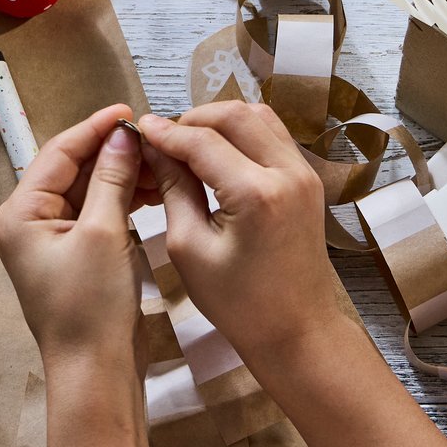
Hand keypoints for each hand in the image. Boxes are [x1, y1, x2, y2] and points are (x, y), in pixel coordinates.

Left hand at [0, 104, 145, 364]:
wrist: (96, 371)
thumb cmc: (91, 308)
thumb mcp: (103, 234)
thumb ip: (111, 179)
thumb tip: (123, 135)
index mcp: (21, 214)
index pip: (58, 153)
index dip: (95, 128)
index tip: (129, 111)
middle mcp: (30, 223)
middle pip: (73, 169)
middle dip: (112, 151)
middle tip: (153, 136)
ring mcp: (54, 241)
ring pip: (89, 191)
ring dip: (122, 174)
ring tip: (160, 161)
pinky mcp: (78, 256)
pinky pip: (99, 213)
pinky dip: (124, 199)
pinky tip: (154, 190)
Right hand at [136, 101, 338, 369]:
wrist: (296, 330)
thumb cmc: (239, 304)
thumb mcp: (189, 248)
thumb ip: (173, 189)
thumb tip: (154, 148)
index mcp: (257, 194)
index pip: (202, 141)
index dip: (166, 132)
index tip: (138, 128)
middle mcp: (288, 173)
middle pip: (235, 115)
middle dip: (193, 119)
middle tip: (163, 138)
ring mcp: (305, 174)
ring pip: (259, 118)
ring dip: (220, 122)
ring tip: (188, 144)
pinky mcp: (308, 181)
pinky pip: (273, 137)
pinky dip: (242, 135)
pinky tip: (216, 155)